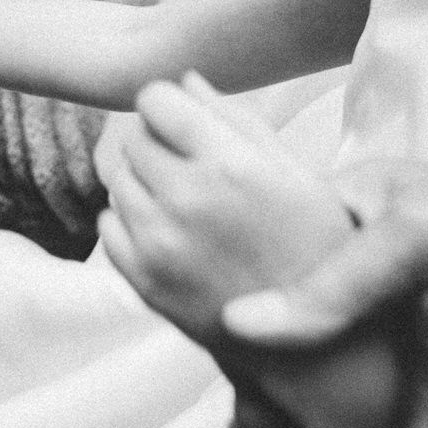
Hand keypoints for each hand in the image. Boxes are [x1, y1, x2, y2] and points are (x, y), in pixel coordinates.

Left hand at [98, 73, 356, 349]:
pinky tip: (174, 235)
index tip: (184, 124)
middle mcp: (189, 200)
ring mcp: (160, 244)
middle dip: (158, 145)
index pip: (154, 100)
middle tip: (193, 169)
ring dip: (143, 183)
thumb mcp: (297, 175)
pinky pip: (109, 224)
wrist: (317, 347)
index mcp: (231, 165)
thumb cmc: (318, 248)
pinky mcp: (143, 281)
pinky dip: (131, 223)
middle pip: (133, 139)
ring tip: (188, 205)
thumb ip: (236, 121)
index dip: (168, 108)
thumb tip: (184, 79)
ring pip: (117, 180)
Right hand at [223, 170, 427, 427]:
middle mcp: (363, 270)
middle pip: (284, 303)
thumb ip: (332, 282)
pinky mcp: (417, 390)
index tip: (175, 282)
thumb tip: (239, 325)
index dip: (222, 257)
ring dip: (290, 377)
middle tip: (203, 347)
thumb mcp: (420, 236)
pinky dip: (332, 417)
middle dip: (252, 325)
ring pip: (316, 359)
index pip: (264, 231)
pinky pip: (358, 407)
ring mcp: (389, 331)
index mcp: (352, 209)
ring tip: (240, 389)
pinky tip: (292, 424)